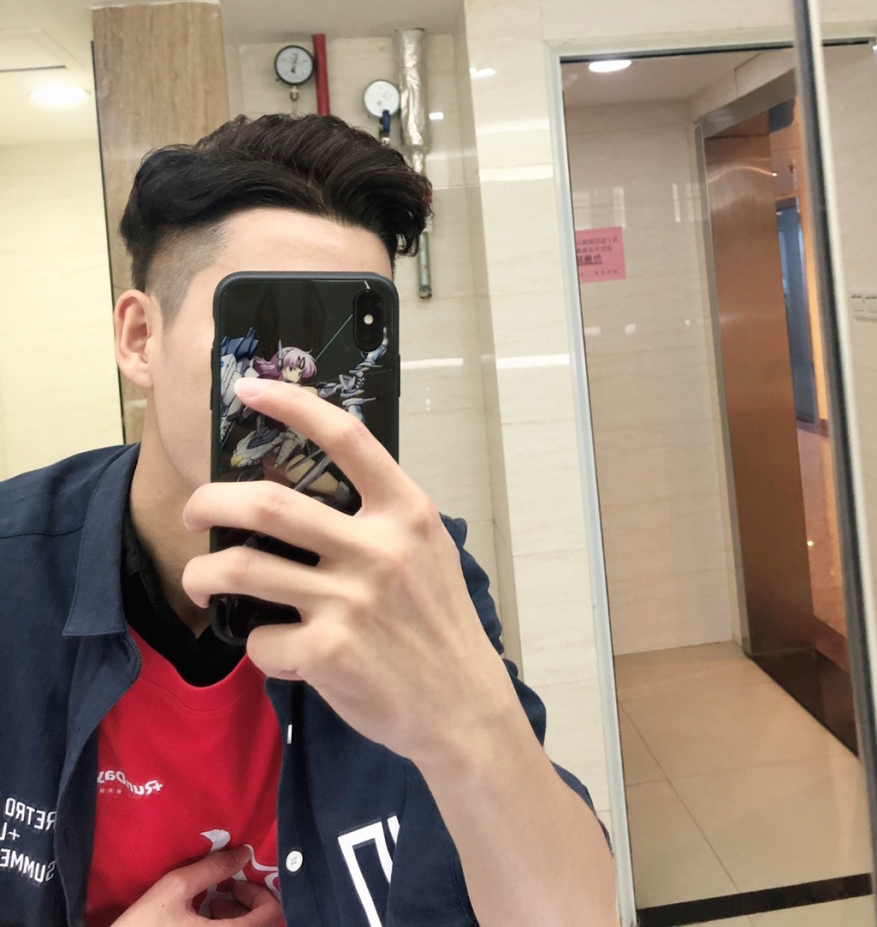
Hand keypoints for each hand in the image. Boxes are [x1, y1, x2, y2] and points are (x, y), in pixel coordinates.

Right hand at [112, 847, 282, 923]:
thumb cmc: (142, 926)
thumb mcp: (175, 889)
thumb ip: (213, 868)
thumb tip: (245, 852)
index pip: (272, 915)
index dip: (262, 893)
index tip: (237, 882)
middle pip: (262, 925)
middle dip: (248, 902)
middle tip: (226, 888)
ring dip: (238, 915)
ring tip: (213, 902)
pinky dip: (227, 926)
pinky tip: (204, 918)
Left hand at [182, 377, 519, 771]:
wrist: (463, 705)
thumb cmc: (440, 624)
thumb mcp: (427, 553)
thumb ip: (379, 520)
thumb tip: (307, 496)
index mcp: (406, 512)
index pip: (346, 438)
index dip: (292, 405)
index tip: (249, 390)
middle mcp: (379, 548)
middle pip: (268, 502)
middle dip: (210, 502)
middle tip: (194, 512)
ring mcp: (351, 600)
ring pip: (243, 569)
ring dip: (204, 575)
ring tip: (199, 582)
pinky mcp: (329, 653)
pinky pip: (260, 640)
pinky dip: (257, 646)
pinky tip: (275, 651)